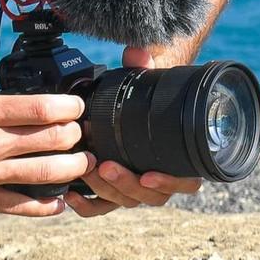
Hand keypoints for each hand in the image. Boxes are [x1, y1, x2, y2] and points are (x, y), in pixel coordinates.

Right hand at [0, 95, 91, 217]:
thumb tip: (25, 116)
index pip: (42, 107)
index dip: (70, 109)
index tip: (78, 109)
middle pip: (52, 138)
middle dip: (76, 138)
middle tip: (83, 137)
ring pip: (45, 171)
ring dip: (72, 169)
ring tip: (84, 165)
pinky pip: (20, 206)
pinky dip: (45, 206)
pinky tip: (59, 203)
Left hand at [64, 45, 204, 215]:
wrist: (136, 108)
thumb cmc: (147, 99)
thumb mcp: (146, 81)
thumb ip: (143, 66)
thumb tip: (136, 51)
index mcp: (181, 160)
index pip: (186, 183)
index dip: (171, 183)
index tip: (149, 175)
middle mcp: (161, 179)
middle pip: (151, 197)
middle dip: (127, 185)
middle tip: (107, 168)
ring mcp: (136, 188)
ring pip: (127, 202)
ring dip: (108, 191)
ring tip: (89, 171)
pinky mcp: (114, 191)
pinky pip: (103, 208)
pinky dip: (88, 206)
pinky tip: (74, 194)